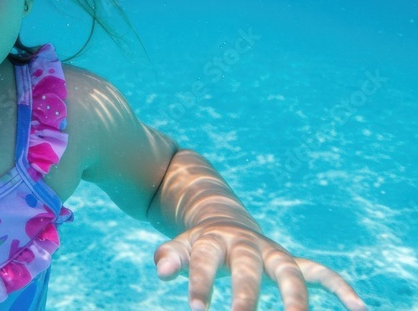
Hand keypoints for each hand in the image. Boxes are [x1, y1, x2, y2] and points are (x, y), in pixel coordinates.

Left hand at [154, 222, 366, 310]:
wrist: (220, 218)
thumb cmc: (199, 243)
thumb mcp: (181, 246)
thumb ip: (171, 256)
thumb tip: (161, 271)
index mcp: (214, 239)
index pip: (204, 260)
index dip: (199, 283)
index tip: (195, 309)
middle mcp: (246, 244)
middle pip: (248, 267)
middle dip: (246, 294)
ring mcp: (272, 252)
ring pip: (289, 270)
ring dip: (295, 295)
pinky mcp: (291, 261)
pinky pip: (320, 272)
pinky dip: (339, 287)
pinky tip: (358, 308)